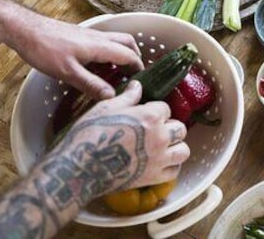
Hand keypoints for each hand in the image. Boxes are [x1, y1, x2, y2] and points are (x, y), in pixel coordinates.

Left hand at [7, 16, 141, 99]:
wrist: (25, 29)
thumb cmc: (45, 49)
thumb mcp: (68, 72)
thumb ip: (91, 84)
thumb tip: (112, 97)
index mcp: (100, 46)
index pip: (129, 55)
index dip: (138, 68)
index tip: (141, 82)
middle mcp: (98, 37)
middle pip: (127, 42)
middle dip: (135, 56)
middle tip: (133, 75)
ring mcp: (89, 35)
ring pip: (115, 40)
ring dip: (122, 53)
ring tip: (117, 72)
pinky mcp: (79, 36)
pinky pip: (102, 42)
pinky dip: (108, 53)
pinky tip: (97, 66)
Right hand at [51, 81, 189, 202]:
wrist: (80, 168)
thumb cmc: (90, 134)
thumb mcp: (106, 108)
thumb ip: (128, 97)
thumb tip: (138, 85)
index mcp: (150, 116)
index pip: (165, 108)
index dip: (155, 110)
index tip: (145, 115)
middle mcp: (160, 137)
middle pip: (180, 128)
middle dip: (169, 127)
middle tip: (156, 131)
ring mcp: (159, 159)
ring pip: (183, 150)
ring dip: (176, 146)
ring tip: (163, 146)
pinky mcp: (154, 178)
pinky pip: (175, 171)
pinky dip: (171, 166)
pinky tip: (161, 162)